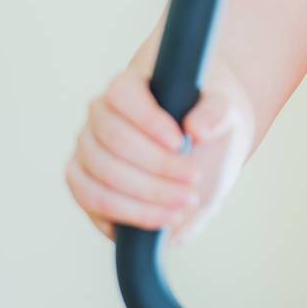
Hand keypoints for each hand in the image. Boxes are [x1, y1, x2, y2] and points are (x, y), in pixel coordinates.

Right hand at [65, 60, 256, 243]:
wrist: (199, 150)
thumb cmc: (205, 123)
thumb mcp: (222, 110)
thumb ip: (214, 113)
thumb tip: (198, 129)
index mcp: (127, 86)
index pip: (123, 95)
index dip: (149, 120)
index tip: (181, 142)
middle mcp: (99, 117)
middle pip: (114, 140)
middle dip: (157, 165)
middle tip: (194, 180)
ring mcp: (87, 152)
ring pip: (102, 175)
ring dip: (146, 195)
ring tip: (185, 204)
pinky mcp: (84, 185)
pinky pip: (94, 203)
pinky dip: (129, 215)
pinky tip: (162, 221)